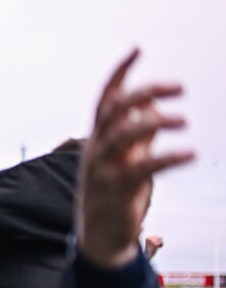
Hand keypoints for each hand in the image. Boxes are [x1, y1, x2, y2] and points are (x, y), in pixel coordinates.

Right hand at [78, 49, 193, 268]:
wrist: (100, 238)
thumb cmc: (115, 196)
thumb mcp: (127, 159)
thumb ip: (140, 133)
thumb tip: (155, 105)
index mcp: (98, 139)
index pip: (105, 98)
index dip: (119, 72)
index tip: (138, 49)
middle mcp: (96, 149)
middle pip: (113, 109)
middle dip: (145, 91)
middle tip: (179, 88)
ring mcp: (102, 170)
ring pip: (122, 134)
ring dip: (155, 121)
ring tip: (183, 120)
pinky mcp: (115, 190)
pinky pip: (142, 168)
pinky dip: (168, 157)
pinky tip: (190, 153)